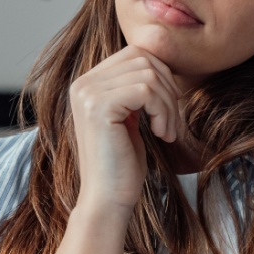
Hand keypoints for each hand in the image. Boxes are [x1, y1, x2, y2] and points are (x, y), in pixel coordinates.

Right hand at [70, 44, 186, 212]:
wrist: (107, 199)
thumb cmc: (122, 164)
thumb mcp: (130, 118)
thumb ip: (136, 88)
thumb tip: (161, 62)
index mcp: (88, 83)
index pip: (135, 54)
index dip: (161, 76)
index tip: (167, 109)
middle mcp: (83, 83)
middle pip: (143, 58)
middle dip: (167, 88)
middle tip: (171, 122)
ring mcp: (88, 93)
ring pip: (148, 74)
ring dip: (168, 104)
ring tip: (167, 131)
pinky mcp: (99, 107)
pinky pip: (146, 90)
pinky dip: (162, 112)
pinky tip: (161, 134)